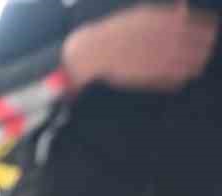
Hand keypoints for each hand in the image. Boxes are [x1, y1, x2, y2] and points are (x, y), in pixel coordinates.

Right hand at [64, 0, 219, 91]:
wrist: (95, 52)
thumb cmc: (117, 30)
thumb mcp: (142, 13)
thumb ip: (166, 12)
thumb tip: (184, 8)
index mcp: (170, 25)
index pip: (203, 26)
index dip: (209, 28)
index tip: (210, 29)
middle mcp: (171, 43)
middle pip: (202, 46)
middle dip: (206, 46)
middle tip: (205, 46)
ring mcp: (163, 62)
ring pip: (193, 64)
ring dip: (198, 63)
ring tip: (198, 62)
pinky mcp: (153, 78)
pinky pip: (177, 80)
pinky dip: (183, 77)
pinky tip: (182, 75)